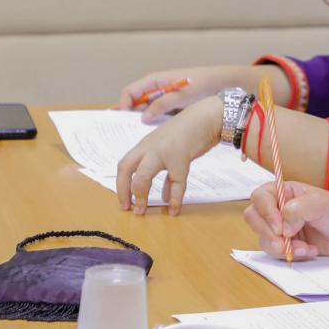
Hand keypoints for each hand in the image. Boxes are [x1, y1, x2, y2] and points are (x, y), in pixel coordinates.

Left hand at [116, 96, 222, 214]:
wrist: (207, 117)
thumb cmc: (189, 132)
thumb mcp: (170, 149)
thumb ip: (166, 172)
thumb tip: (165, 197)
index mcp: (145, 145)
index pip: (124, 165)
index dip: (120, 185)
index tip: (124, 202)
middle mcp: (150, 148)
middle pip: (126, 169)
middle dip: (124, 191)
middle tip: (128, 208)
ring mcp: (164, 152)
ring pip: (143, 176)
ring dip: (141, 196)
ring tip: (142, 211)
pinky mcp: (181, 157)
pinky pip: (176, 183)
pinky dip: (175, 199)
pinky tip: (175, 209)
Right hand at [117, 65, 249, 123]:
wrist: (221, 83)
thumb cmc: (200, 84)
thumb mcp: (180, 95)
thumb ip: (161, 105)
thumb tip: (144, 117)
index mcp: (154, 81)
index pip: (130, 92)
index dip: (124, 105)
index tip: (124, 120)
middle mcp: (156, 88)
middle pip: (136, 103)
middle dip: (132, 116)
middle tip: (129, 133)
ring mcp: (163, 97)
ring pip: (147, 110)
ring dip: (145, 121)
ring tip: (143, 136)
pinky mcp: (171, 104)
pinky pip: (158, 113)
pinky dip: (157, 122)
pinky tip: (158, 133)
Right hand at [243, 182, 328, 259]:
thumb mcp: (320, 204)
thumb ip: (298, 210)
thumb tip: (283, 228)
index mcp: (284, 191)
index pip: (260, 197)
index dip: (265, 212)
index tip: (279, 227)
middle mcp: (278, 208)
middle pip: (254, 218)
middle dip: (268, 233)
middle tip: (285, 242)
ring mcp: (281, 227)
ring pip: (263, 238)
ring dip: (282, 247)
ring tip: (304, 248)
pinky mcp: (286, 244)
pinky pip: (276, 252)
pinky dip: (291, 255)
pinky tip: (309, 251)